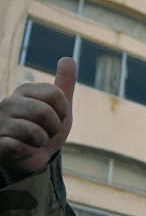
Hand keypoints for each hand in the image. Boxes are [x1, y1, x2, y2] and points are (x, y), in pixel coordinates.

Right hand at [0, 57, 75, 181]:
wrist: (32, 156)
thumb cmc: (45, 128)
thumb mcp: (59, 106)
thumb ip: (64, 84)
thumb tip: (68, 58)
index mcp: (24, 90)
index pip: (55, 94)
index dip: (62, 111)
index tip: (56, 117)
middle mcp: (8, 103)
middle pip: (45, 113)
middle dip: (53, 128)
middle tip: (46, 131)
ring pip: (34, 132)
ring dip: (41, 142)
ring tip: (34, 140)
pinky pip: (19, 148)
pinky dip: (28, 152)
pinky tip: (22, 149)